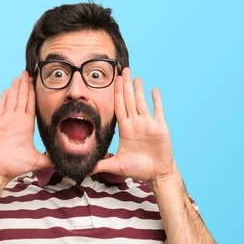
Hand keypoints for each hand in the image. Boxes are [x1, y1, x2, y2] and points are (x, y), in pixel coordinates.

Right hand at [0, 71, 52, 181]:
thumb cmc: (15, 167)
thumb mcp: (38, 161)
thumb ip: (50, 158)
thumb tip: (65, 161)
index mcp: (26, 126)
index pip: (31, 105)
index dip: (34, 93)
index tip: (37, 82)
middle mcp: (15, 121)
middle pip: (22, 99)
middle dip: (25, 85)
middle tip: (29, 72)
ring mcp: (4, 121)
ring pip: (12, 100)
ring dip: (16, 88)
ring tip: (20, 76)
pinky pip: (0, 107)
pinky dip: (3, 98)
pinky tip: (8, 89)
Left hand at [92, 67, 175, 187]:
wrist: (157, 174)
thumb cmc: (138, 169)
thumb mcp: (116, 166)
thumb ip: (100, 164)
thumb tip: (83, 170)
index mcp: (125, 129)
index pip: (118, 107)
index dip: (115, 93)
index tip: (113, 80)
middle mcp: (136, 123)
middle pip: (129, 100)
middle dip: (125, 85)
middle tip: (123, 69)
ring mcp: (148, 124)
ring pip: (142, 102)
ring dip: (139, 90)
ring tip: (135, 76)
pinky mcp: (160, 127)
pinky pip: (158, 110)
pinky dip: (156, 100)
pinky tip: (153, 89)